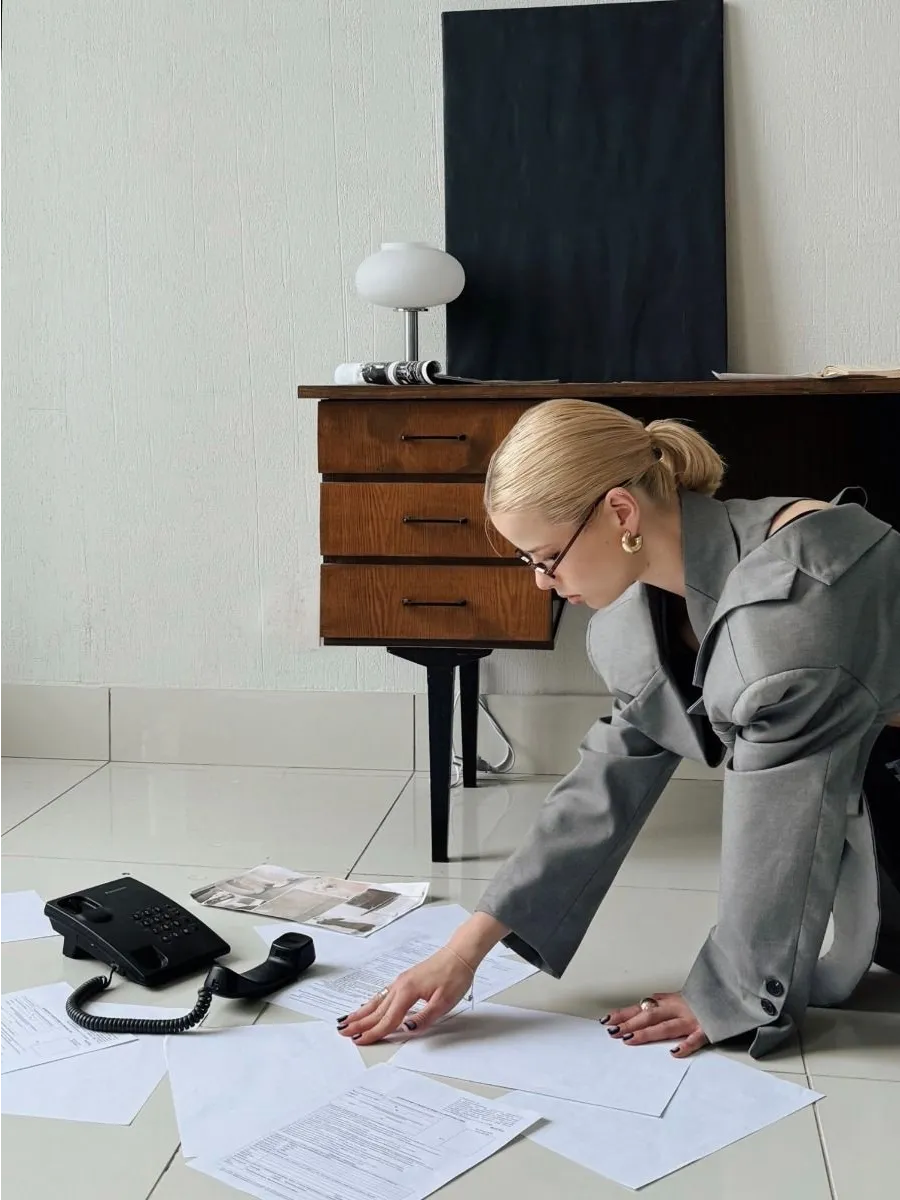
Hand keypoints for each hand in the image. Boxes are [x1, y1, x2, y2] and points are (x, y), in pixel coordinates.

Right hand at [336, 946, 475, 1045]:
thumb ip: (423, 1018)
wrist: (459, 954)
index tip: (359, 1042)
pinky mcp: (405, 980)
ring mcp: (401, 981)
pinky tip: (367, 1006)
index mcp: (408, 992)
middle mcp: (400, 986)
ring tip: (346, 1020)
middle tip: (342, 1032)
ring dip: (361, 1012)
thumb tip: (405, 1029)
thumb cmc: (454, 976)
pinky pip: (383, 994)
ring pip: (377, 1001)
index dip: (374, 1033)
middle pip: (376, 1009)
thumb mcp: (444, 1002)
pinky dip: (371, 1003)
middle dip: (359, 1023)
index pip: (388, 1019)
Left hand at [602, 992, 707, 1057]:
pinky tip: (674, 1053)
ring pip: (666, 1027)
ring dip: (647, 1033)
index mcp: (670, 1002)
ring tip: (630, 1040)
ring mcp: (691, 1020)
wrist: (731, 995)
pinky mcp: (707, 1030)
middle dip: (629, 1023)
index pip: (642, 1007)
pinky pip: (695, 1038)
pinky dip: (685, 1045)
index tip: (607, 1020)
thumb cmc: (705, 997)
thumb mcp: (682, 995)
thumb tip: (648, 999)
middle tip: (612, 1031)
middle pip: (649, 1016)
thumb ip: (665, 999)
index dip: (624, 1013)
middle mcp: (677, 1009)